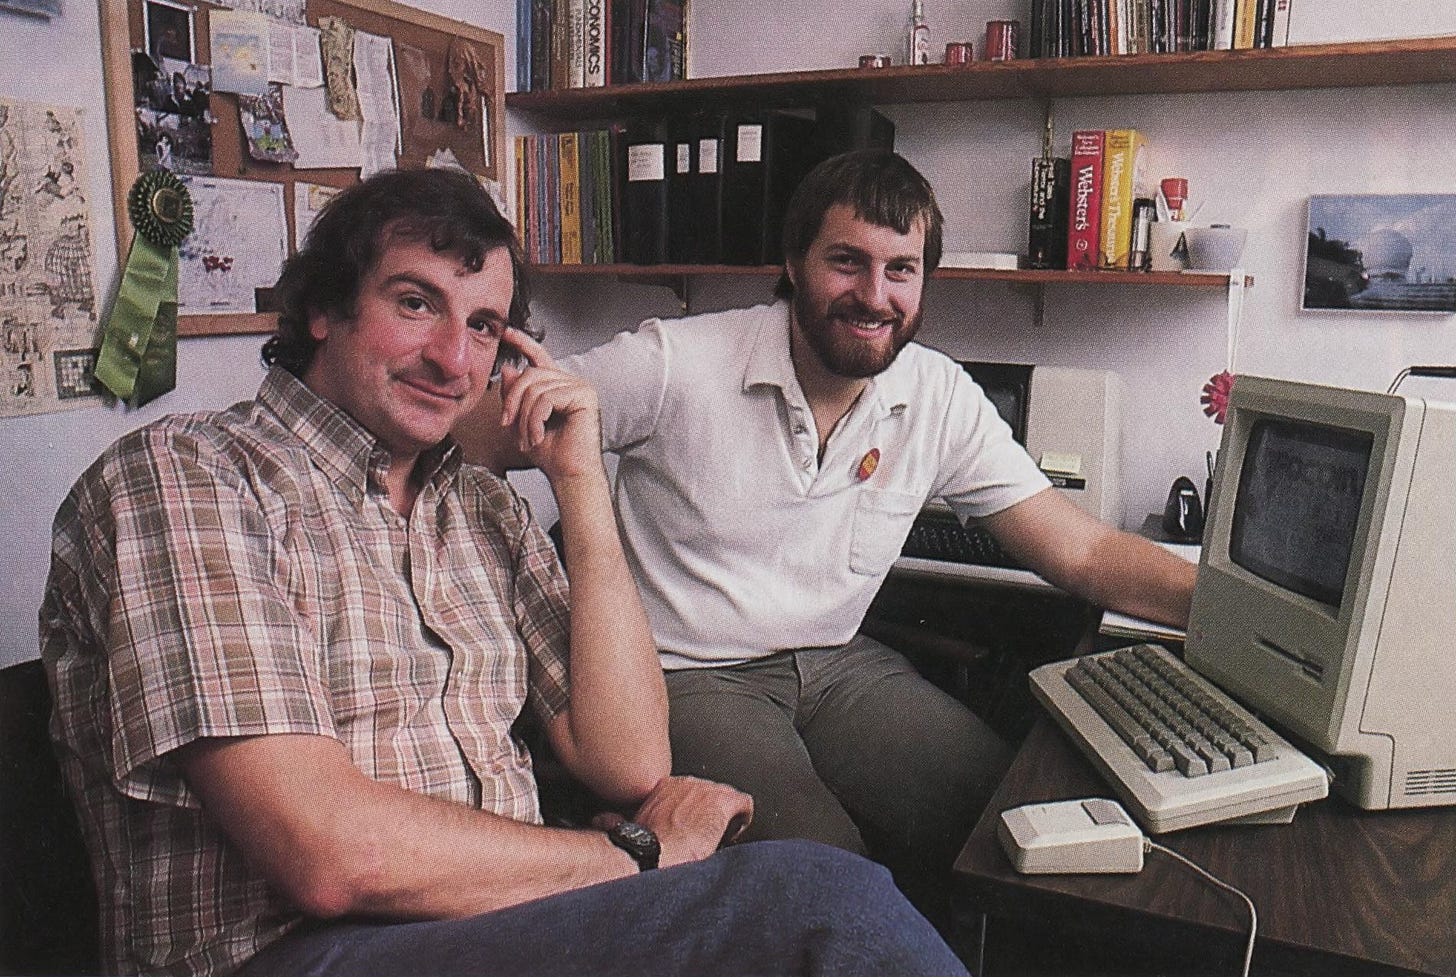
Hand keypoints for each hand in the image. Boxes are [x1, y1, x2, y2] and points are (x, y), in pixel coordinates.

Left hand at [496, 327, 603, 481]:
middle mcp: (571, 383)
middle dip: (513, 401)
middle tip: (507, 425)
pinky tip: (538, 437)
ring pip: (536, 388)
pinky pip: (547, 399)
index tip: (507, 333)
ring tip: (528, 439)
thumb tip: (509, 369)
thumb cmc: (550, 454)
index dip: (523, 343)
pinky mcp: (584, 397)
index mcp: (558, 387)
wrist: (569, 475)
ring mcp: (580, 388)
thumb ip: (515, 396)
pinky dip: (535, 420)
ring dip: (525, 417)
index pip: (540, 357)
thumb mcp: (522, 421)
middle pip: (530, 374)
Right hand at [594, 776, 752, 868]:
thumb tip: (602, 820)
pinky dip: (742, 820)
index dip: (690, 813)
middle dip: (707, 814)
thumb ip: (616, 819)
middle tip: (704, 836)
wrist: (656, 857)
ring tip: (719, 837)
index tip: (687, 827)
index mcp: (664, 787)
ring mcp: (707, 790)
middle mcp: (686, 783)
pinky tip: (734, 833)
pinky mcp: (725, 801)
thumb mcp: (623, 829)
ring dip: (724, 819)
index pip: (686, 793)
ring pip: (726, 800)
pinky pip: (744, 805)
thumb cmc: (641, 849)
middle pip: (708, 794)